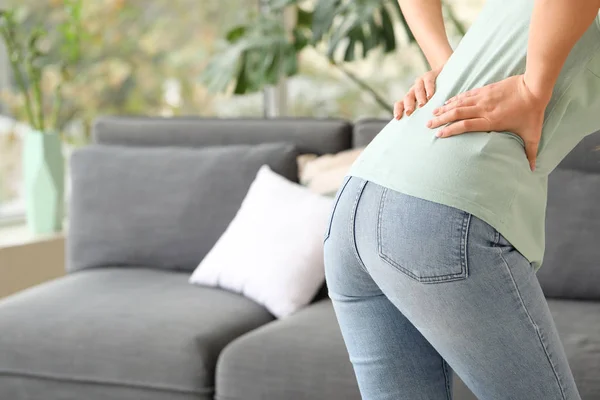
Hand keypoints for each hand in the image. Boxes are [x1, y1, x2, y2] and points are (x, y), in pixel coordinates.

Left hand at [394, 65, 443, 119]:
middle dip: (408, 105)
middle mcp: (413, 90)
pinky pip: (428, 81)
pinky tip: (430, 95)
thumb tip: (421, 130)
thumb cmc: (435, 96)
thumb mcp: (428, 105)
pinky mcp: (429, 75)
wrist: (444, 75)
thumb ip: (423, 114)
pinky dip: (429, 89)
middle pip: (408, 97)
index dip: (398, 110)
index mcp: (410, 98)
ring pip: (417, 89)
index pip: (400, 103)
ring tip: (422, 105)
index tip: (398, 118)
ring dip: (419, 97)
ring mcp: (420, 82)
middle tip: (409, 113)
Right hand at [426, 74, 548, 170]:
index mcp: (491, 121)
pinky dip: (455, 99)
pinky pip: (466, 95)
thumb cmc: (533, 112)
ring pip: (458, 103)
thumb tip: (533, 169)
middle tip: (428, 125)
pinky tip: (447, 101)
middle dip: (440, 119)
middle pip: (456, 114)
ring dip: (444, 108)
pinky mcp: (485, 89)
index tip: (439, 135)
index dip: (450, 130)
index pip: (465, 126)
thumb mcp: (533, 134)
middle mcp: (484, 109)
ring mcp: (483, 98)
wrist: (534, 87)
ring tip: (432, 113)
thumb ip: (530, 152)